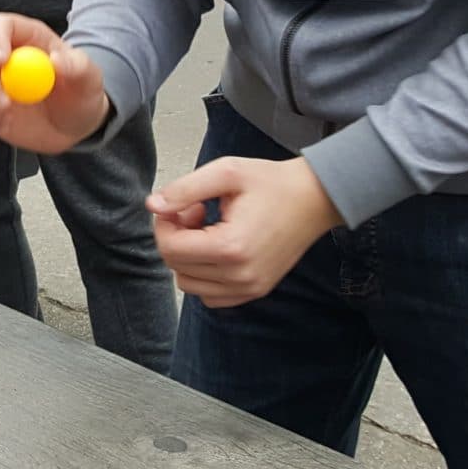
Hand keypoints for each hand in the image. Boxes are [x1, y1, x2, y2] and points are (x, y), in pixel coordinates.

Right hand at [0, 13, 109, 154]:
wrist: (74, 126)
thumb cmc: (82, 95)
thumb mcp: (90, 79)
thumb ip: (77, 66)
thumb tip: (55, 60)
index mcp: (27, 38)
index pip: (0, 25)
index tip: (3, 62)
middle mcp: (3, 57)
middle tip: (5, 103)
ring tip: (11, 116)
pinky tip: (4, 126)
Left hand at [147, 156, 340, 307]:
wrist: (315, 198)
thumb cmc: (274, 183)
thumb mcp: (226, 172)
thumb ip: (184, 189)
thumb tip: (152, 205)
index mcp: (231, 247)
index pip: (170, 248)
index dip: (165, 223)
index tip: (182, 204)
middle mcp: (240, 275)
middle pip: (176, 266)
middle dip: (176, 237)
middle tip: (196, 211)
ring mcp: (249, 287)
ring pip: (189, 284)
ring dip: (188, 257)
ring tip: (208, 229)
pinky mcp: (255, 290)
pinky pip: (210, 296)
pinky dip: (203, 275)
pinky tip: (217, 248)